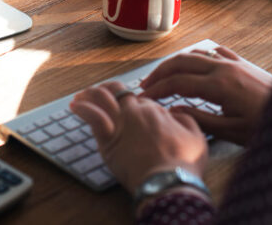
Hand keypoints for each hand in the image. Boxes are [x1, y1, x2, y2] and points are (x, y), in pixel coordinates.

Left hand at [70, 81, 207, 193]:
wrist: (167, 181)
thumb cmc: (183, 163)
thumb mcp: (196, 136)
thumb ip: (186, 119)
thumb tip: (176, 112)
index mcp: (156, 110)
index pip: (138, 99)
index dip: (133, 102)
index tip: (129, 106)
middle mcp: (136, 112)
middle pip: (118, 92)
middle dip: (108, 90)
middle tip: (101, 92)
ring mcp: (121, 123)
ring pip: (102, 99)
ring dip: (90, 94)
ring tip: (82, 95)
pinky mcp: (108, 139)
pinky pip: (92, 116)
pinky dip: (82, 108)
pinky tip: (74, 105)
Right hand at [140, 47, 271, 145]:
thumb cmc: (266, 125)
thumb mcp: (232, 130)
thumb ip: (200, 119)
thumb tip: (174, 111)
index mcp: (219, 85)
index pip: (177, 82)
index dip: (157, 90)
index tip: (144, 98)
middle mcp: (224, 68)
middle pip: (182, 61)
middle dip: (160, 71)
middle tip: (146, 85)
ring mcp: (234, 63)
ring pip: (197, 54)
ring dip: (177, 63)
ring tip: (164, 75)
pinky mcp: (243, 64)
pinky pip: (215, 52)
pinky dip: (199, 56)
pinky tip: (196, 62)